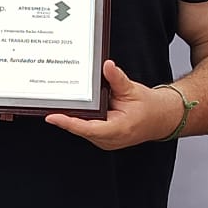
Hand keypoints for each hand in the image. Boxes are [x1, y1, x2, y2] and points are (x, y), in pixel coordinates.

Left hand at [45, 61, 180, 150]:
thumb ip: (117, 79)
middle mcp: (110, 139)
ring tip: (55, 104)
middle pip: (80, 129)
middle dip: (65, 117)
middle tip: (47, 103)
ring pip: (82, 130)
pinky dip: (77, 120)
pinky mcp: (102, 138)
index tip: (52, 117)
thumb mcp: (133, 90)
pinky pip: (86, 130)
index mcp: (118, 129)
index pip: (88, 128)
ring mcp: (105, 141)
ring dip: (70, 119)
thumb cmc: (148, 107)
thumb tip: (107, 66)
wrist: (160, 119)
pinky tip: (69, 108)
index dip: (68, 123)